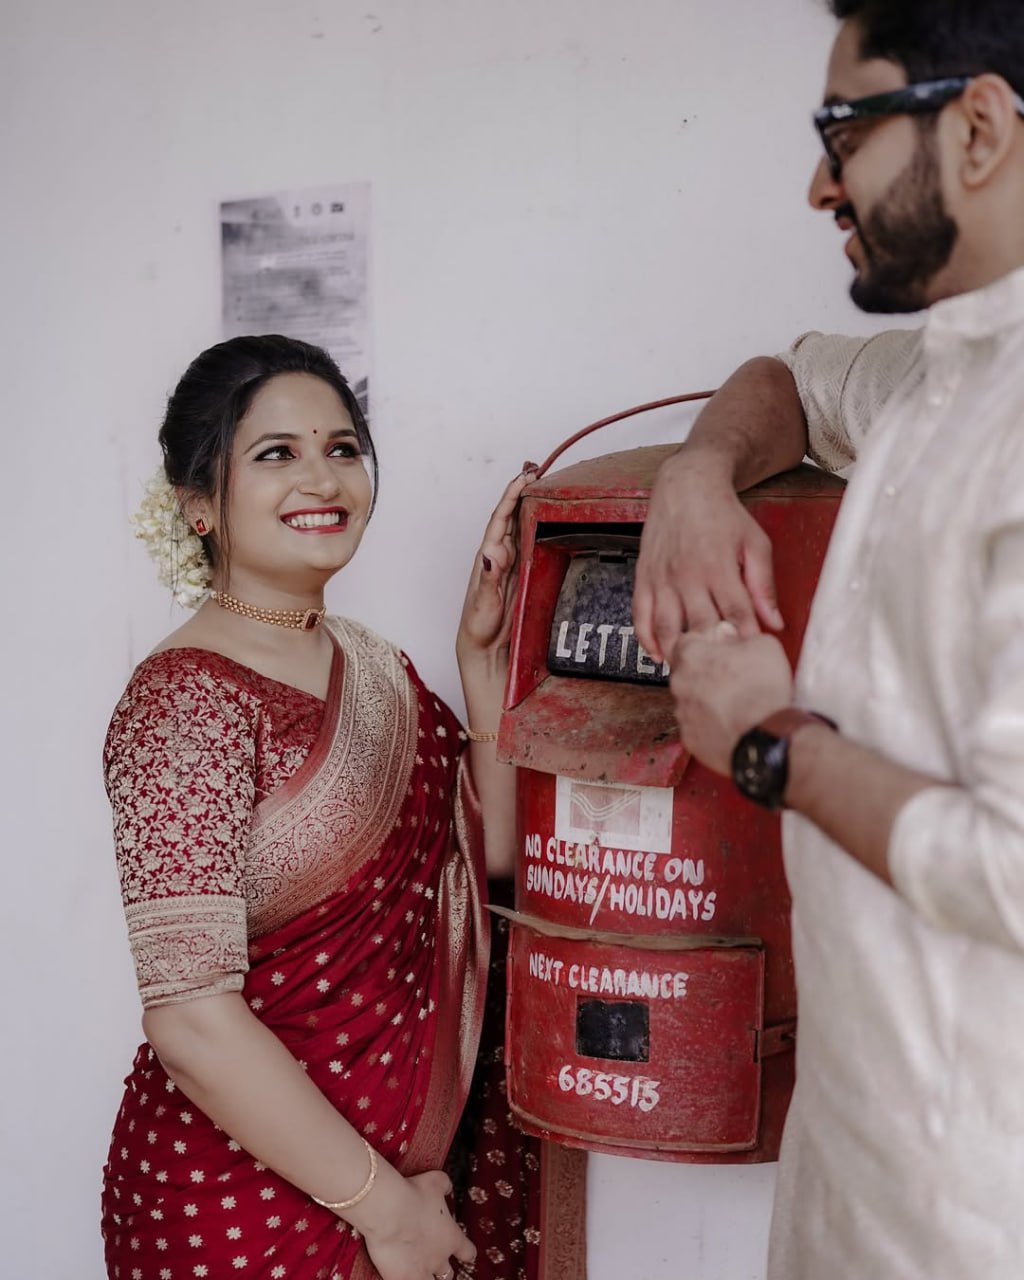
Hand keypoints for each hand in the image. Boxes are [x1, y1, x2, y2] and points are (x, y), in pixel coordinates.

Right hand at [362, 1169, 474, 1279]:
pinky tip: (402, 1275)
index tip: (463, 1251)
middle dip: (442, 1269)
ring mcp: (422, 1271)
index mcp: (451, 1237)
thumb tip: (448, 1187)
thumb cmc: (413, 1193)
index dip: (466, 1252)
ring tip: (419, 1272)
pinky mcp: (403, 1279)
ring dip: (428, 1279)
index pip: (468, 1252)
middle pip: (448, 1274)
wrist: (389, 1211)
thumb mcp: (435, 1181)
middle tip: (433, 1261)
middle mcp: (440, 1258)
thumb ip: (445, 1186)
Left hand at [457, 468, 534, 663]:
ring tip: (542, 484)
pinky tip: (546, 516)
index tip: (525, 477)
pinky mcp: (521, 573)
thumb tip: (492, 553)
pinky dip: (537, 525)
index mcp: (486, 558)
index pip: (499, 520)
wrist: (484, 649)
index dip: (511, 496)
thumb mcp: (483, 606)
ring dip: (530, 504)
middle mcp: (498, 556)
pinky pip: (530, 542)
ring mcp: (510, 563)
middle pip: (510, 515)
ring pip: (520, 526)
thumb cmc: (478, 629)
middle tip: (537, 469)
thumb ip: (489, 581)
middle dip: (521, 491)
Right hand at [633, 450, 783, 662]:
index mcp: (718, 567)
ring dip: (678, 654)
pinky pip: (640, 616)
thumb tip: (774, 622)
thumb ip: (763, 584)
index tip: (754, 663)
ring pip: (666, 628)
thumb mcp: (755, 543)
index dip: (745, 642)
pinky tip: (660, 656)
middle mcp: (687, 576)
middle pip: (699, 627)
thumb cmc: (724, 515)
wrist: (686, 485)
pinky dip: (647, 640)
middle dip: (712, 656)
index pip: (735, 615)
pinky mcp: (644, 577)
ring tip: (692, 674)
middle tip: (724, 678)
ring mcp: (662, 578)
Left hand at [669, 624, 793, 773]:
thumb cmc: (762, 691)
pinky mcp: (689, 738)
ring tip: (735, 703)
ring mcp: (682, 713)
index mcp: (691, 655)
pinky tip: (731, 722)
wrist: (765, 737)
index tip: (720, 649)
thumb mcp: (763, 645)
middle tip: (731, 678)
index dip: (706, 644)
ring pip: (691, 700)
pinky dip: (710, 724)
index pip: (686, 640)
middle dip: (706, 673)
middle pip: (687, 672)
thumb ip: (739, 635)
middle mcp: (679, 683)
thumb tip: (730, 635)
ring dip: (708, 700)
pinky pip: (697, 726)